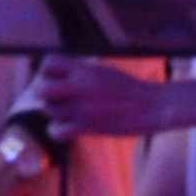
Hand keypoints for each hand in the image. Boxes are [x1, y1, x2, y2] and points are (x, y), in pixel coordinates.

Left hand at [28, 56, 178, 135]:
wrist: (154, 106)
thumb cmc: (128, 90)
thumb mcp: (102, 72)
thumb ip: (78, 74)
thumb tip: (55, 78)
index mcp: (84, 70)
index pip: (48, 63)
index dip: (46, 72)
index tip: (58, 80)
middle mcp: (79, 86)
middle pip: (40, 89)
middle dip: (46, 95)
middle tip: (59, 99)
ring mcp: (81, 107)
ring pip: (49, 110)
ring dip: (56, 114)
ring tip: (73, 114)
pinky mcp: (86, 127)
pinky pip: (55, 131)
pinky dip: (58, 132)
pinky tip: (70, 129)